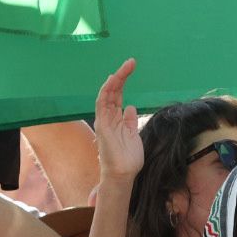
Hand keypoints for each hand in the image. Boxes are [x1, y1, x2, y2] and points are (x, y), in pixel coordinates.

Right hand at [94, 59, 143, 181]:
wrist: (123, 173)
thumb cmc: (128, 157)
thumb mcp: (133, 135)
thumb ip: (130, 121)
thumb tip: (131, 107)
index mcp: (116, 119)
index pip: (118, 96)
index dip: (123, 81)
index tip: (131, 68)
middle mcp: (108, 117)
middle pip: (113, 92)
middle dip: (121, 76)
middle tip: (131, 62)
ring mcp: (104, 121)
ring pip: (107, 95)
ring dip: (115, 80)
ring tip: (125, 68)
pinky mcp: (103, 125)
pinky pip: (102, 105)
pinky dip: (106, 92)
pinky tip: (113, 81)